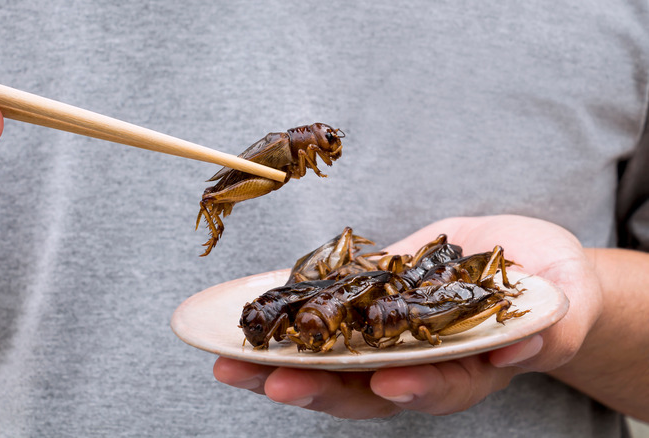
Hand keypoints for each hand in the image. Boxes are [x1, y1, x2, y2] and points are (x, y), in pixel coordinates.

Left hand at [213, 215, 601, 417]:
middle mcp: (418, 363)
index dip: (412, 389)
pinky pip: (322, 315)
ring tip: (231, 361)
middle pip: (364, 387)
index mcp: (466, 370)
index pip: (437, 389)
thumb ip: (550, 325)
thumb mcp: (563, 301)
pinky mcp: (366, 304)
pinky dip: (285, 316)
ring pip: (330, 360)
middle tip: (269, 380)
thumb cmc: (553, 287)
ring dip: (280, 362)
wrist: (524, 263)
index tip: (385, 383)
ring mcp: (386, 336)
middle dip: (317, 386)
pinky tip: (247, 312)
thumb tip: (519, 344)